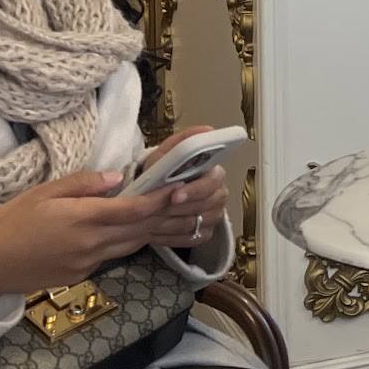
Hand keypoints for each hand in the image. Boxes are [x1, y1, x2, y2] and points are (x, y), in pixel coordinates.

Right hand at [0, 166, 223, 301]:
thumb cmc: (11, 224)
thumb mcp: (44, 193)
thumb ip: (83, 184)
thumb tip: (116, 178)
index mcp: (84, 220)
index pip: (136, 209)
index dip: (164, 199)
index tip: (185, 186)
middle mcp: (93, 244)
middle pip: (143, 228)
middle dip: (171, 213)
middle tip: (196, 199)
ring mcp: (90, 263)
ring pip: (134, 244)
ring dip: (158, 230)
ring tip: (181, 216)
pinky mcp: (84, 275)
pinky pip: (118, 255)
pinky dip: (135, 242)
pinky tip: (144, 233)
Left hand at [139, 124, 229, 251]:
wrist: (153, 195)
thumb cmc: (161, 173)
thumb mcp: (167, 154)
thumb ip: (184, 141)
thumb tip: (209, 129)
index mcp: (214, 173)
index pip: (213, 182)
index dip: (195, 189)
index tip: (174, 195)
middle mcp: (219, 195)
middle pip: (207, 205)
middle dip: (179, 208)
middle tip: (156, 210)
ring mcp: (214, 216)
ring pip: (197, 223)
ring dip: (170, 223)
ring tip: (149, 222)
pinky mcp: (205, 234)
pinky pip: (191, 239)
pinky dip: (171, 237)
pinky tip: (154, 233)